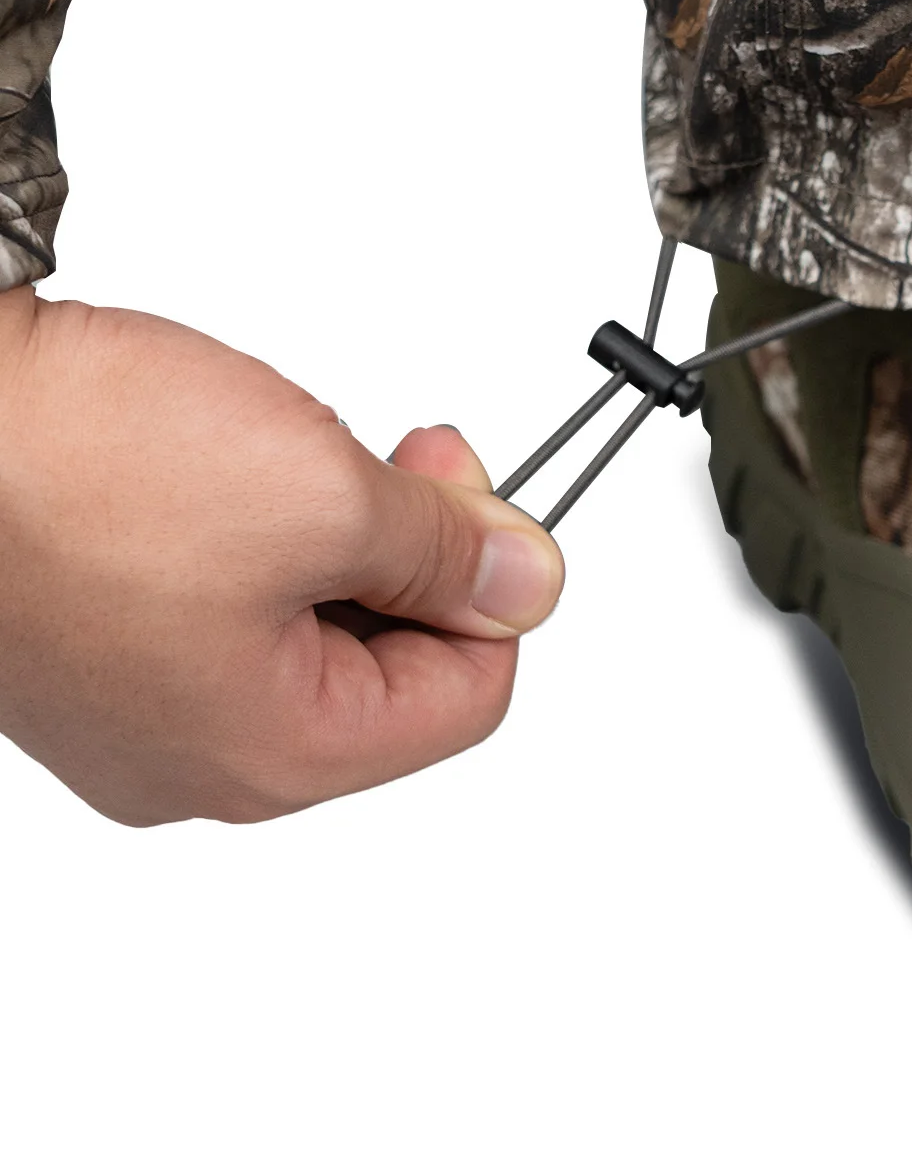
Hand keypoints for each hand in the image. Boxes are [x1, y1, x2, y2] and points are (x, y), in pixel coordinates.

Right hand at [0, 286, 562, 825]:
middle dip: (418, 553)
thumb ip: (447, 552)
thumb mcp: (325, 495)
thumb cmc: (77, 464)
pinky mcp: (105, 652)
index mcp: (273, 753)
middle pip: (394, 668)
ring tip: (294, 454)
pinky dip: (270, 539)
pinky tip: (235, 474)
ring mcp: (145, 712)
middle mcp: (202, 761)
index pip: (469, 698)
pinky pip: (238, 611)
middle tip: (406, 456)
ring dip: (343, 535)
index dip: (495, 587)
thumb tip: (529, 583)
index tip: (475, 495)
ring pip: (319, 631)